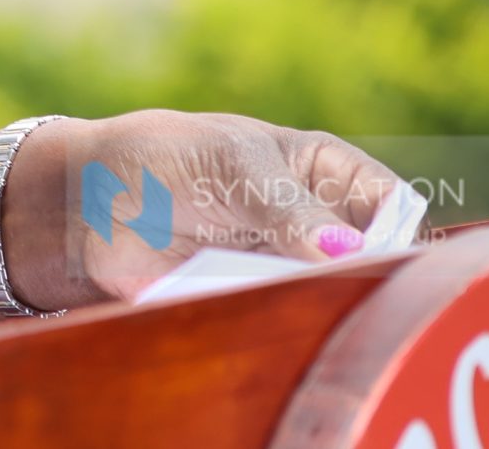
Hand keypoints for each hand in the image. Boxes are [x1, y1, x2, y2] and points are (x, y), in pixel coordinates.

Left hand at [4, 110, 411, 308]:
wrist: (92, 204)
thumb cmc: (168, 159)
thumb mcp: (230, 164)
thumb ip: (286, 207)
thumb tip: (347, 249)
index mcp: (329, 174)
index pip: (395, 207)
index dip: (396, 235)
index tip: (370, 258)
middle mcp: (321, 228)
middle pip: (376, 266)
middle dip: (362, 280)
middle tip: (326, 284)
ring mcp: (293, 272)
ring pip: (336, 302)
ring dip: (320, 308)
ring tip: (282, 297)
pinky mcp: (257, 308)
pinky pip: (288, 328)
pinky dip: (283, 330)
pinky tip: (261, 320)